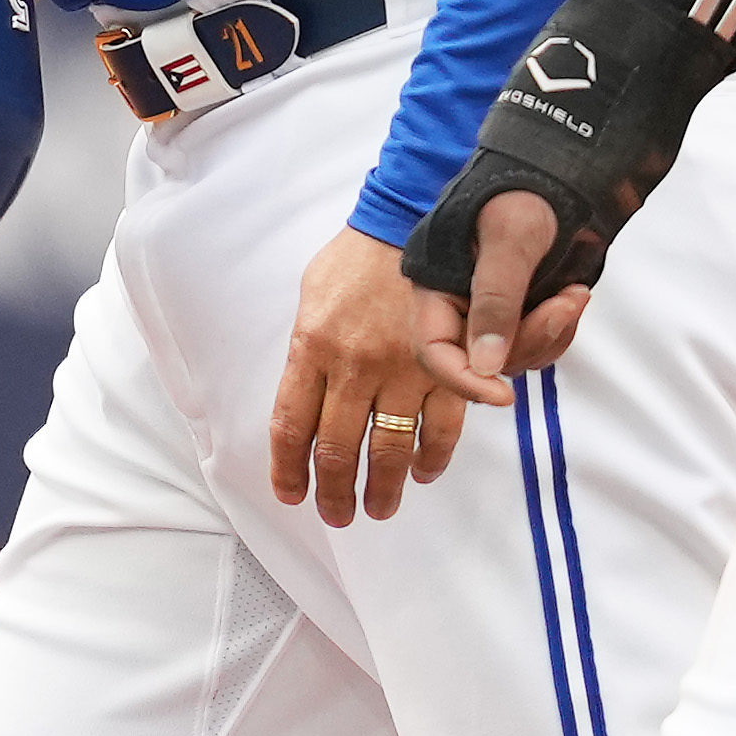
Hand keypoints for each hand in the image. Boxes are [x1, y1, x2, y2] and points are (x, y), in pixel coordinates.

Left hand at [267, 230, 495, 527]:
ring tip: (377, 510)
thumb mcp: (313, 296)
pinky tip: (423, 473)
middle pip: (337, 450)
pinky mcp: (447, 367)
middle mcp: (353, 365)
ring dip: (381, 490)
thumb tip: (305, 396)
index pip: (291, 426)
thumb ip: (307, 350)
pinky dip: (431, 459)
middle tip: (338, 516)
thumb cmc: (359, 259)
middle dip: (335, 494)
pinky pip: (440, 429)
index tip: (292, 495)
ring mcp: (402, 369)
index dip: (289, 470)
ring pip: (388, 450)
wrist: (415, 220)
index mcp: (311, 346)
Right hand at [392, 0, 735, 369]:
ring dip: (548, 334)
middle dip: (526, 343)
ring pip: (513, 357)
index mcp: (435, 282)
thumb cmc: (530, 183)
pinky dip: (559, 327)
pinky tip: (575, 294)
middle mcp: (458, 300)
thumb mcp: (512, 237)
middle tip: (565, 305)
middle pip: (481, 361)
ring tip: (573, 295)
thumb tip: (487, 368)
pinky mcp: (525, 305)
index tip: (501, 395)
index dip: (465, 379)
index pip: (435, 351)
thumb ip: (498, 302)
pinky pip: (538, 341)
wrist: (572, 155)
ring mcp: (493, 306)